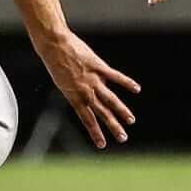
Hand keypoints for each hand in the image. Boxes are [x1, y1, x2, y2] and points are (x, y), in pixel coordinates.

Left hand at [37, 30, 140, 147]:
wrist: (54, 45)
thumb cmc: (56, 62)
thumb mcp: (63, 81)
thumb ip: (80, 89)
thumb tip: (96, 91)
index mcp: (74, 97)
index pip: (87, 119)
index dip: (95, 132)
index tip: (102, 145)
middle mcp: (84, 91)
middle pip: (101, 113)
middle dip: (112, 126)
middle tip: (123, 138)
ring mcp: (92, 79)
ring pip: (110, 99)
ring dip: (121, 110)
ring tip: (131, 121)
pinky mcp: (98, 67)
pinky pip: (115, 76)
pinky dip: (126, 83)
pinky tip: (137, 89)